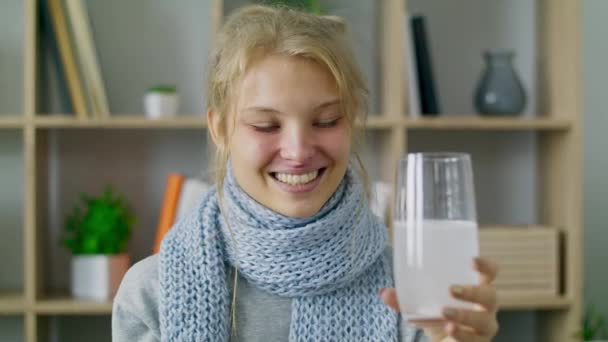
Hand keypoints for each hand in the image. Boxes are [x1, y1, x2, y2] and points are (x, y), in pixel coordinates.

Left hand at [379, 257, 498, 340]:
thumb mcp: (423, 302)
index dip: (486, 265)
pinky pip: (475, 340)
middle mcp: (486, 306)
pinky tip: (450, 329)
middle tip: (452, 289)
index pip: (490, 272)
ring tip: (444, 313)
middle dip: (473, 292)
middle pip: (490, 295)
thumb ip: (404, 297)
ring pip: (485, 320)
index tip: (471, 261)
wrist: (444, 340)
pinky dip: (462, 335)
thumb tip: (384, 292)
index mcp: (476, 286)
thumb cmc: (438, 313)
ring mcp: (485, 326)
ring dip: (465, 315)